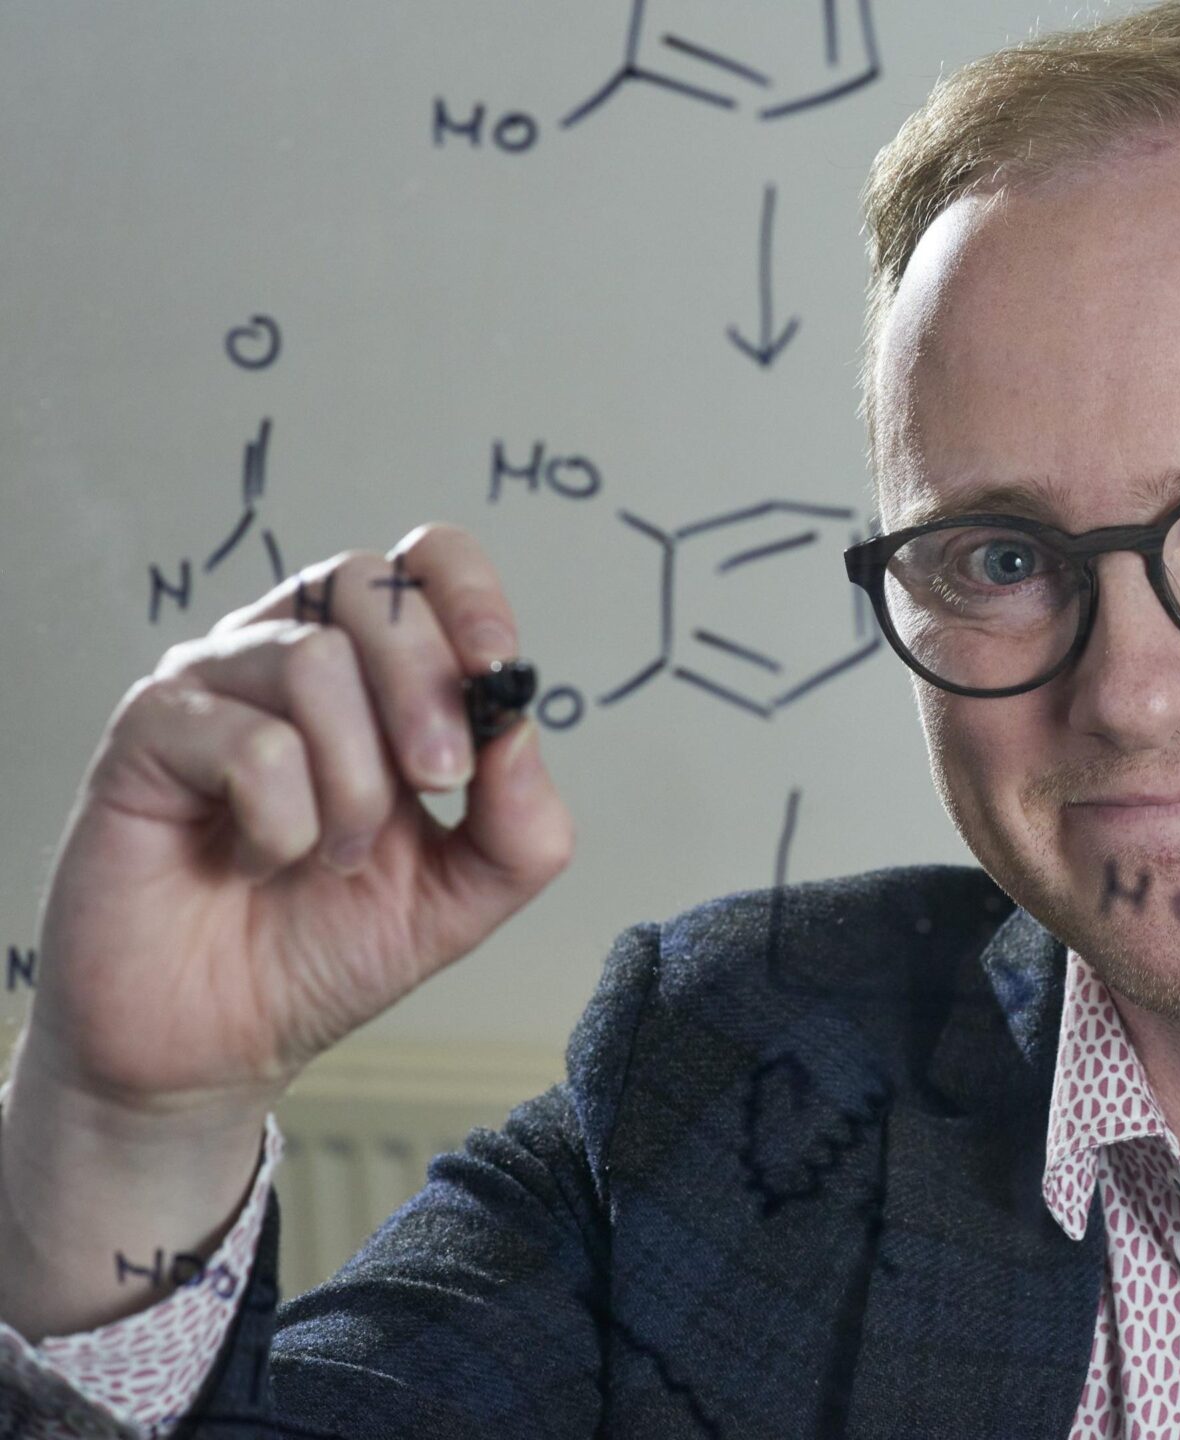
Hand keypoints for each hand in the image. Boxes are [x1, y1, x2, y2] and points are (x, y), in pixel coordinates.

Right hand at [22, 523, 573, 1114]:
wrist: (220, 1044)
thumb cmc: (325, 949)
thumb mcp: (465, 892)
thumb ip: (521, 820)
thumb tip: (521, 728)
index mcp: (374, 675)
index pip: (424, 561)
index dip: (469, 595)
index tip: (497, 669)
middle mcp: (289, 656)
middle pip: (369, 585)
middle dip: (427, 690)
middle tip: (436, 786)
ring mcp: (213, 687)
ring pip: (312, 658)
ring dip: (353, 781)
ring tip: (332, 854)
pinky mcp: (147, 734)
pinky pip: (246, 739)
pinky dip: (279, 820)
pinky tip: (256, 860)